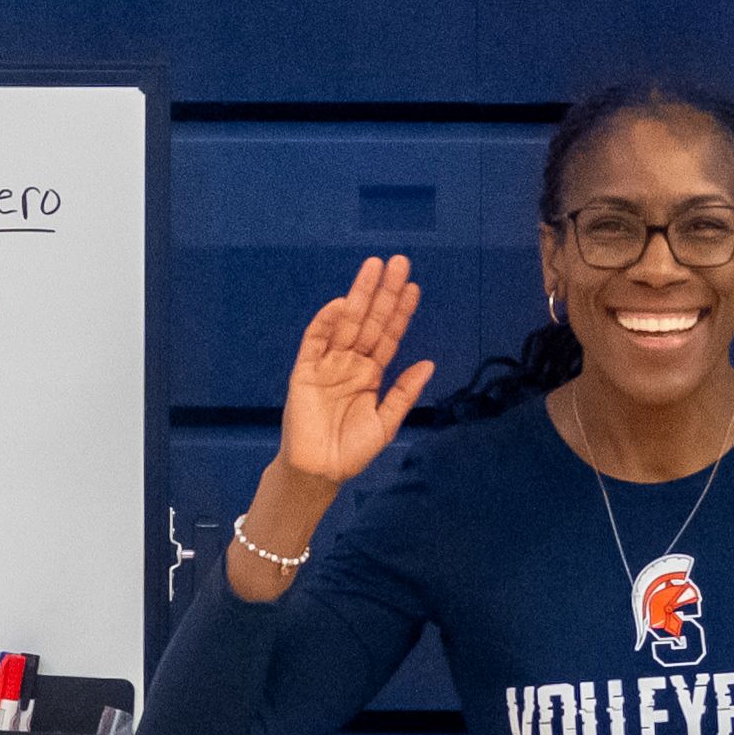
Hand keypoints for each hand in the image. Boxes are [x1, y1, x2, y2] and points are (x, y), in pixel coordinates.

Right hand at [281, 256, 436, 488]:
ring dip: (360, 295)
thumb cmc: (350, 453)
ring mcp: (327, 364)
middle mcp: (350, 363)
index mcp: (370, 374)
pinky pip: (316, 340)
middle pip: (370, 321)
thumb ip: (405, 393)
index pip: (389, 335)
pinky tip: (343, 303)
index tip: (413, 287)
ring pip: (346, 323)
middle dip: (383, 292)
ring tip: (374, 268)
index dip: (400, 312)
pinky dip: (327, 321)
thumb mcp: (387, 423)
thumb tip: (428, 363)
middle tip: (398, 261)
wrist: (319, 473)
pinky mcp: (305, 371)